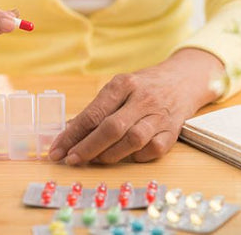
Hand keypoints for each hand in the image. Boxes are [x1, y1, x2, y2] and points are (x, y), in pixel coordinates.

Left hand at [49, 48, 225, 164]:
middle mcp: (142, 99)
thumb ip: (96, 109)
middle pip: (111, 128)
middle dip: (87, 148)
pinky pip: (152, 151)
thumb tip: (68, 134)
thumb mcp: (118, 88)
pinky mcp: (172, 132)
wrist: (183, 80)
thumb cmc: (142, 86)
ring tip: (94, 159)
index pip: (93, 113)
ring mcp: (159, 116)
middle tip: (71, 160)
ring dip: (109, 155)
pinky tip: (125, 155)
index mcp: (123, 84)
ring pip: (132, 141)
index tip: (57, 150)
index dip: (72, 135)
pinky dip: (135, 157)